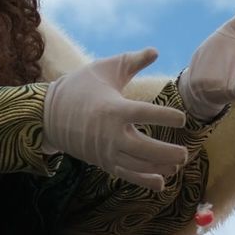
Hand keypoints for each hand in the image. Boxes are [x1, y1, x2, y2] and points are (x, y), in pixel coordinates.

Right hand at [43, 48, 188, 190]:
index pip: (145, 114)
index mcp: (114, 108)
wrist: (49, 113)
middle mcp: (110, 133)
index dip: (165, 116)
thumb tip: (156, 50)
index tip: (183, 119)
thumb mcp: (105, 68)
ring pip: (137, 165)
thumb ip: (132, 61)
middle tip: (186, 153)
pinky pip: (126, 174)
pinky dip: (143, 180)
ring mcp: (106, 150)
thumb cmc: (80, 86)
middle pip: (144, 148)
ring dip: (159, 167)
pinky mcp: (102, 161)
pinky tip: (161, 183)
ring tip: (178, 165)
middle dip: (167, 153)